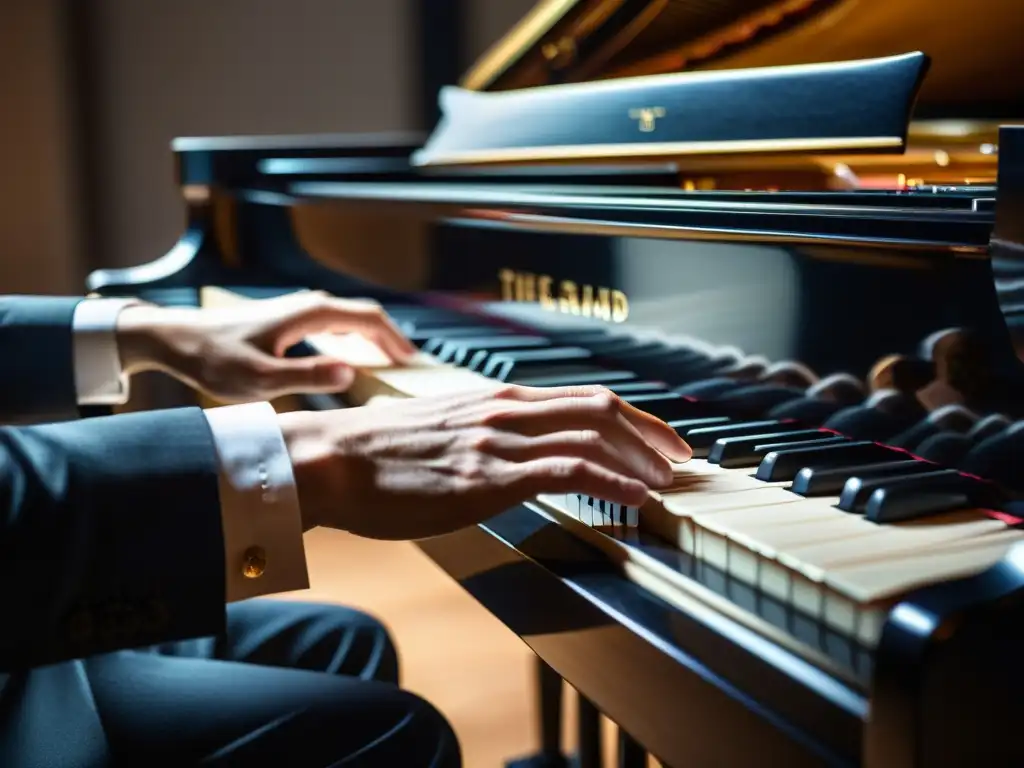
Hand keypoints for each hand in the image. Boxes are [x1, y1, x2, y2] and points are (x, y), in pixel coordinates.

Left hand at [115, 292, 415, 401]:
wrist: (175, 338)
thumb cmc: (212, 359)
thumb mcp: (260, 378)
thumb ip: (307, 376)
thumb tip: (350, 373)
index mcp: (309, 314)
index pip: (368, 318)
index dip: (395, 340)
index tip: (414, 363)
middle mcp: (307, 305)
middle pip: (364, 314)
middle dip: (391, 337)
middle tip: (411, 366)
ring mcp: (297, 311)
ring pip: (350, 318)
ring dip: (374, 337)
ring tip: (391, 361)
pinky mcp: (287, 320)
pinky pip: (334, 324)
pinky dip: (354, 338)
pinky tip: (353, 357)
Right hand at [278, 384, 692, 539]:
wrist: (330, 460)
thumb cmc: (379, 450)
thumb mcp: (445, 428)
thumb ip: (489, 434)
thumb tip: (521, 454)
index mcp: (499, 399)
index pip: (586, 397)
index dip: (635, 418)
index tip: (662, 440)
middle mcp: (507, 410)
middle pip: (602, 407)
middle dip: (652, 433)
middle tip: (681, 458)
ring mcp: (499, 441)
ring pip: (592, 434)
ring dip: (641, 458)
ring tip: (666, 482)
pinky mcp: (486, 476)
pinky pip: (566, 469)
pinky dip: (611, 479)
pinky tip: (634, 495)